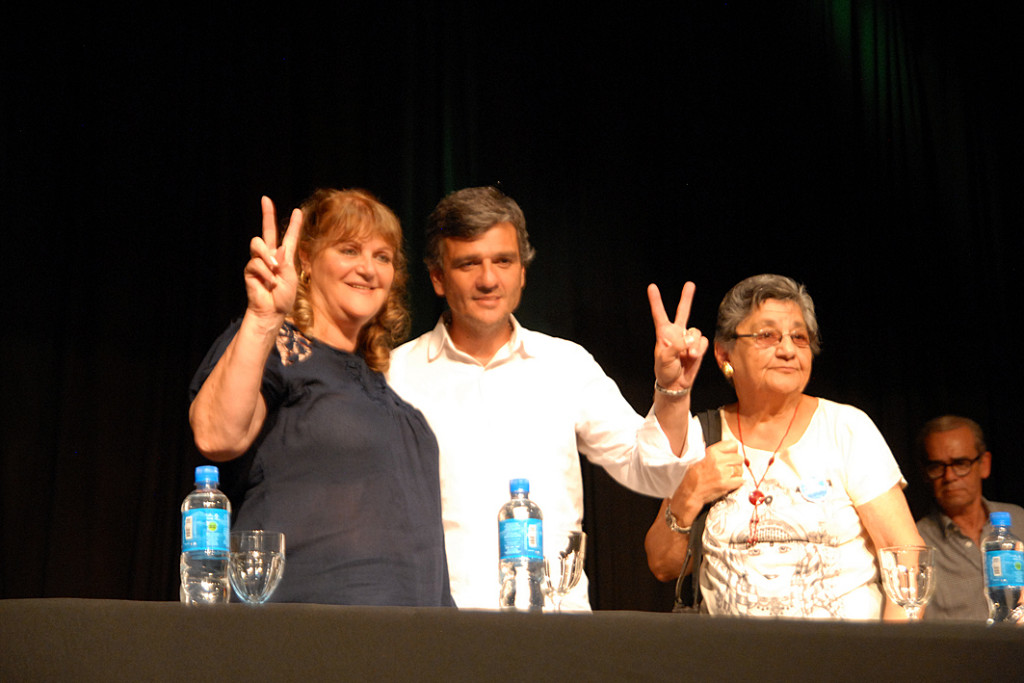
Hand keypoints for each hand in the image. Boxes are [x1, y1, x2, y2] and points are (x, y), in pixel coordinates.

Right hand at [244, 196, 302, 322]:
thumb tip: (278, 248)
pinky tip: (268, 283)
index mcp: (285, 257)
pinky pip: (255, 262)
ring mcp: (259, 261)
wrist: (271, 311)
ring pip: (258, 244)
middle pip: (267, 230)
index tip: (298, 211)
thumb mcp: (291, 279)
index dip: (294, 224)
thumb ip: (286, 263)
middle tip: (265, 199)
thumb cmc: (283, 296)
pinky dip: (265, 273)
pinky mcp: (250, 269)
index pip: (289, 237)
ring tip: (274, 271)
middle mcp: (271, 255)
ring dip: (267, 257)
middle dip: (267, 214)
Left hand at [648, 282, 708, 394]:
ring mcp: (688, 339)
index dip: (656, 301)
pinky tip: (693, 356)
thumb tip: (690, 339)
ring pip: (696, 331)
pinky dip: (699, 349)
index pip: (659, 314)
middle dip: (687, 298)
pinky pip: (703, 341)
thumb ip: (676, 346)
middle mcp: (677, 333)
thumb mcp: (664, 358)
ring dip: (693, 343)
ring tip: (688, 355)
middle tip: (690, 284)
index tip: (651, 287)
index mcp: (664, 334)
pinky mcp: (698, 346)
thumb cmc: (664, 371)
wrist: (675, 384)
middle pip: (683, 312)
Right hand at [668, 440, 743, 521]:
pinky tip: (730, 482)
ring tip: (728, 476)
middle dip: (736, 462)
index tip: (731, 454)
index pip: (733, 445)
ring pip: (741, 469)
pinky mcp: (726, 484)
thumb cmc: (693, 476)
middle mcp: (718, 461)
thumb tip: (729, 451)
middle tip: (729, 467)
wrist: (690, 492)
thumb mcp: (701, 458)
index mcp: (712, 452)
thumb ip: (716, 453)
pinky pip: (740, 480)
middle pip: (739, 458)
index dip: (733, 450)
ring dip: (737, 473)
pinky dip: (737, 482)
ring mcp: (723, 473)